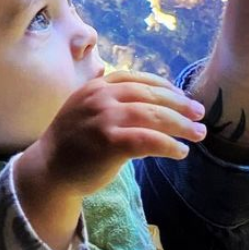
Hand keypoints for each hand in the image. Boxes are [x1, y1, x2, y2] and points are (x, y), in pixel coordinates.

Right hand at [14, 72, 205, 249]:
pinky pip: (148, 140)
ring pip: (153, 115)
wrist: (48, 170)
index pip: (137, 78)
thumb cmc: (72, 144)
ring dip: (181, 124)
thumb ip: (112, 101)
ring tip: (198, 133)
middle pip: (150, 95)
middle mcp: (101, 97)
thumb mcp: (87, 110)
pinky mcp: (109, 142)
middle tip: (199, 113)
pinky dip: (169, 144)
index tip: (182, 96)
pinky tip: (180, 151)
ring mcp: (104, 118)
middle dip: (179, 104)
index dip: (164, 86)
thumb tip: (151, 101)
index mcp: (97, 87)